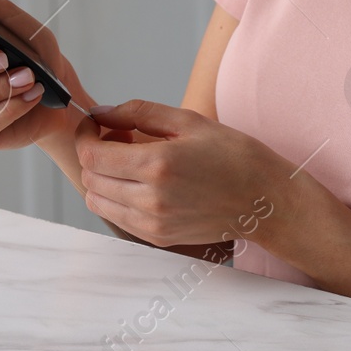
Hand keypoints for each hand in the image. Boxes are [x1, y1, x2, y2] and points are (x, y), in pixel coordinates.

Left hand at [74, 100, 286, 249]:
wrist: (265, 200)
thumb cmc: (233, 155)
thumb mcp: (188, 120)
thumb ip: (138, 113)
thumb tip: (102, 113)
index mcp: (157, 165)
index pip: (92, 155)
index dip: (85, 135)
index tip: (95, 124)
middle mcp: (150, 199)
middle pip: (90, 178)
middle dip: (93, 154)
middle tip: (116, 138)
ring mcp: (153, 223)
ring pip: (98, 201)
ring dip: (101, 178)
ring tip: (127, 161)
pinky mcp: (158, 238)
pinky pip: (117, 217)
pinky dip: (116, 197)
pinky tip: (138, 181)